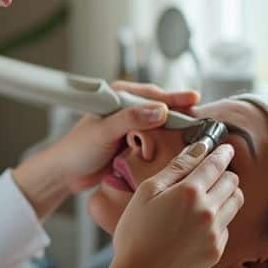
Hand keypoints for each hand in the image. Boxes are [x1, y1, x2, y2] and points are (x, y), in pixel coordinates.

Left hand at [11, 82, 200, 218]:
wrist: (65, 174)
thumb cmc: (77, 150)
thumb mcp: (104, 132)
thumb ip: (130, 119)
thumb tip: (159, 111)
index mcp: (118, 96)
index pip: (152, 94)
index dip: (174, 98)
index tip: (194, 101)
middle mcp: (126, 107)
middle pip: (160, 107)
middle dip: (180, 112)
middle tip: (203, 119)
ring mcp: (129, 125)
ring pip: (159, 124)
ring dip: (175, 128)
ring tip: (197, 132)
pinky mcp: (131, 142)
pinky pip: (154, 139)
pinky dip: (167, 143)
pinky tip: (179, 148)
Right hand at [94, 142, 242, 267]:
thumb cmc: (135, 236)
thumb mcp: (146, 194)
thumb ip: (175, 169)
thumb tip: (198, 149)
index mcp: (189, 192)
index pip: (216, 164)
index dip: (222, 152)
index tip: (225, 148)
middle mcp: (208, 211)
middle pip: (232, 182)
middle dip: (225, 173)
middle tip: (212, 173)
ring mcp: (215, 233)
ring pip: (236, 203)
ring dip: (227, 194)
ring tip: (209, 197)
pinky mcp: (217, 251)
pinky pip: (227, 227)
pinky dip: (219, 219)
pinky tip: (198, 224)